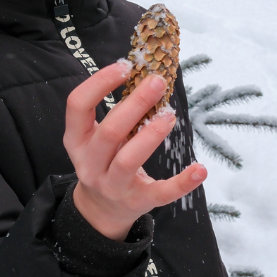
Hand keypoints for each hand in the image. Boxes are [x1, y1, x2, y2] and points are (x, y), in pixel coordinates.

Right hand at [64, 61, 206, 240]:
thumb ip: (116, 113)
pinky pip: (161, 193)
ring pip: (128, 160)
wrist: (102, 210)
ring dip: (151, 135)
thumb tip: (148, 77)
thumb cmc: (105, 160)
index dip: (99, 83)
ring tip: (169, 115)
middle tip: (157, 82)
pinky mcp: (138, 201)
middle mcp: (89, 163)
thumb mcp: (97, 138)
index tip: (126, 66)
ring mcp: (112, 185)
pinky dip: (182, 182)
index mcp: (76, 140)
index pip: (78, 105)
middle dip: (135, 104)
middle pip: (109, 131)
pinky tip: (200, 169)